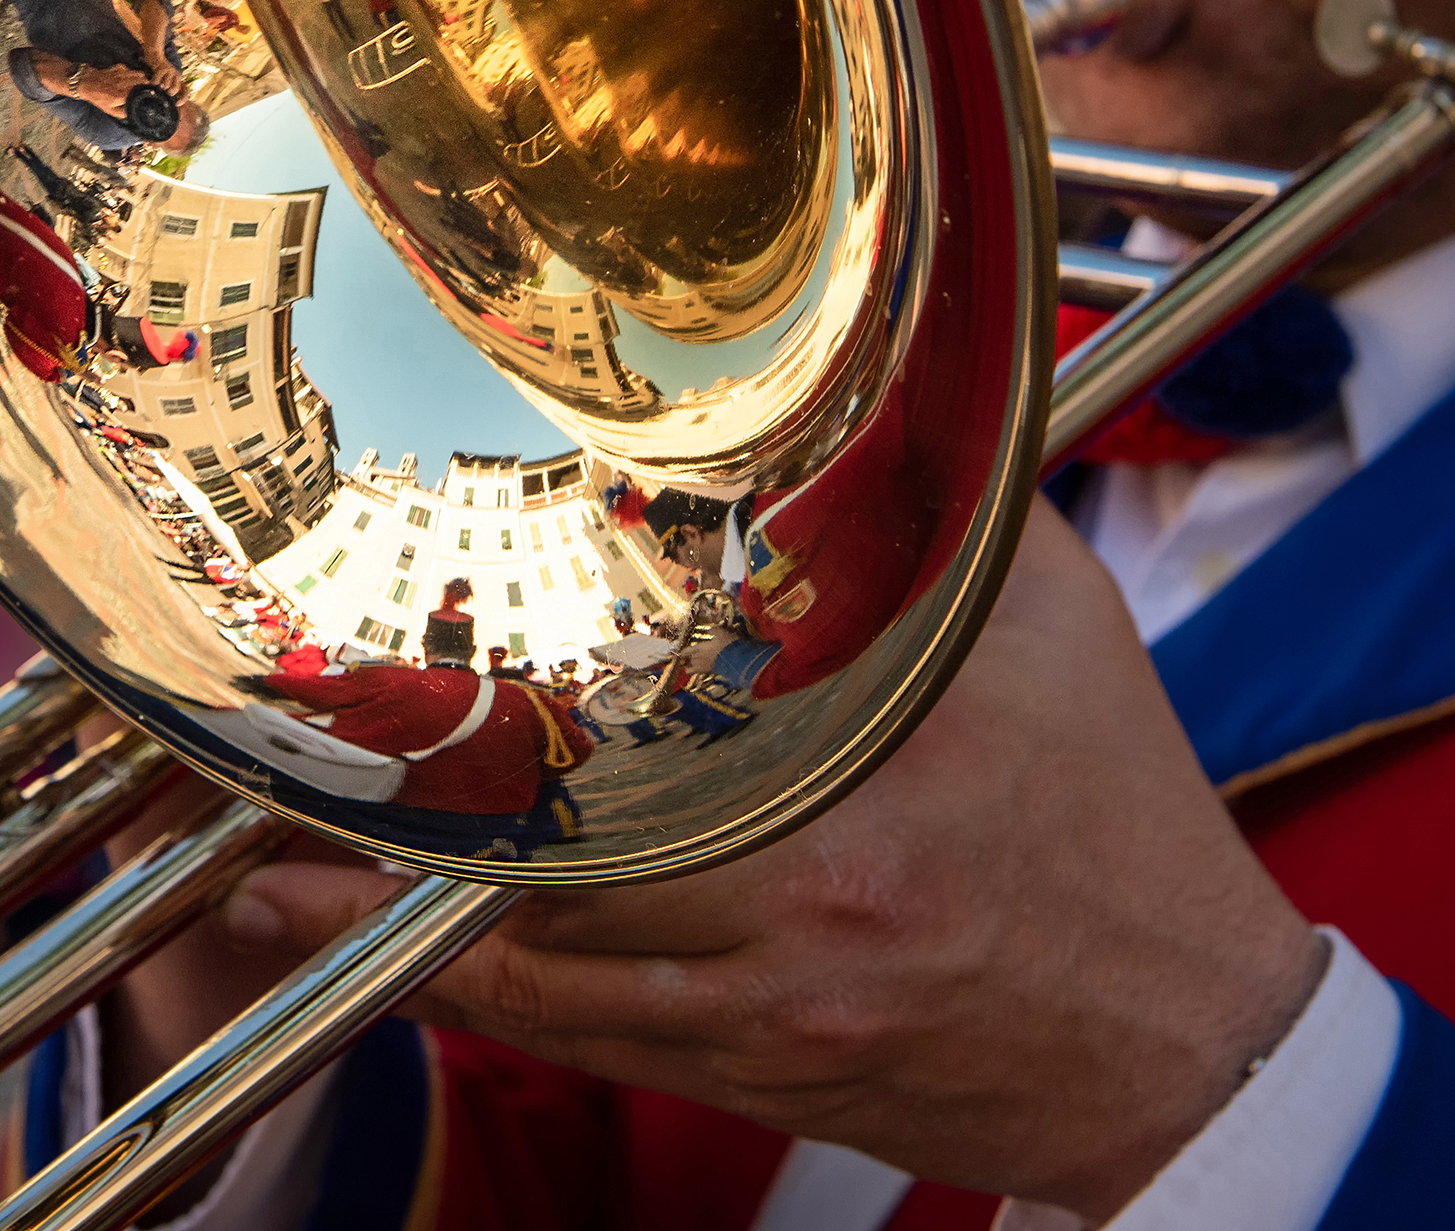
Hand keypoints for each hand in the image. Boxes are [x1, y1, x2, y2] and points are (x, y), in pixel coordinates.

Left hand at [201, 503, 1324, 1217]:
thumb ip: (923, 508)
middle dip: (398, 825)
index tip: (376, 665)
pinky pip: (575, 1042)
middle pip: (547, 867)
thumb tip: (827, 377)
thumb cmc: (1114, 811)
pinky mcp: (753, 1076)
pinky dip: (468, 999)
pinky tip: (376, 959)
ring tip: (268, 874)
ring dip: (390, 928)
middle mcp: (798, 914)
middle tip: (270, 767)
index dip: (489, 713)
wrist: (1186, 1045)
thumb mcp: (1042, 622)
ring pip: (531, 974)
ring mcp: (766, 1014)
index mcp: (864, 788)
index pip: (632, 742)